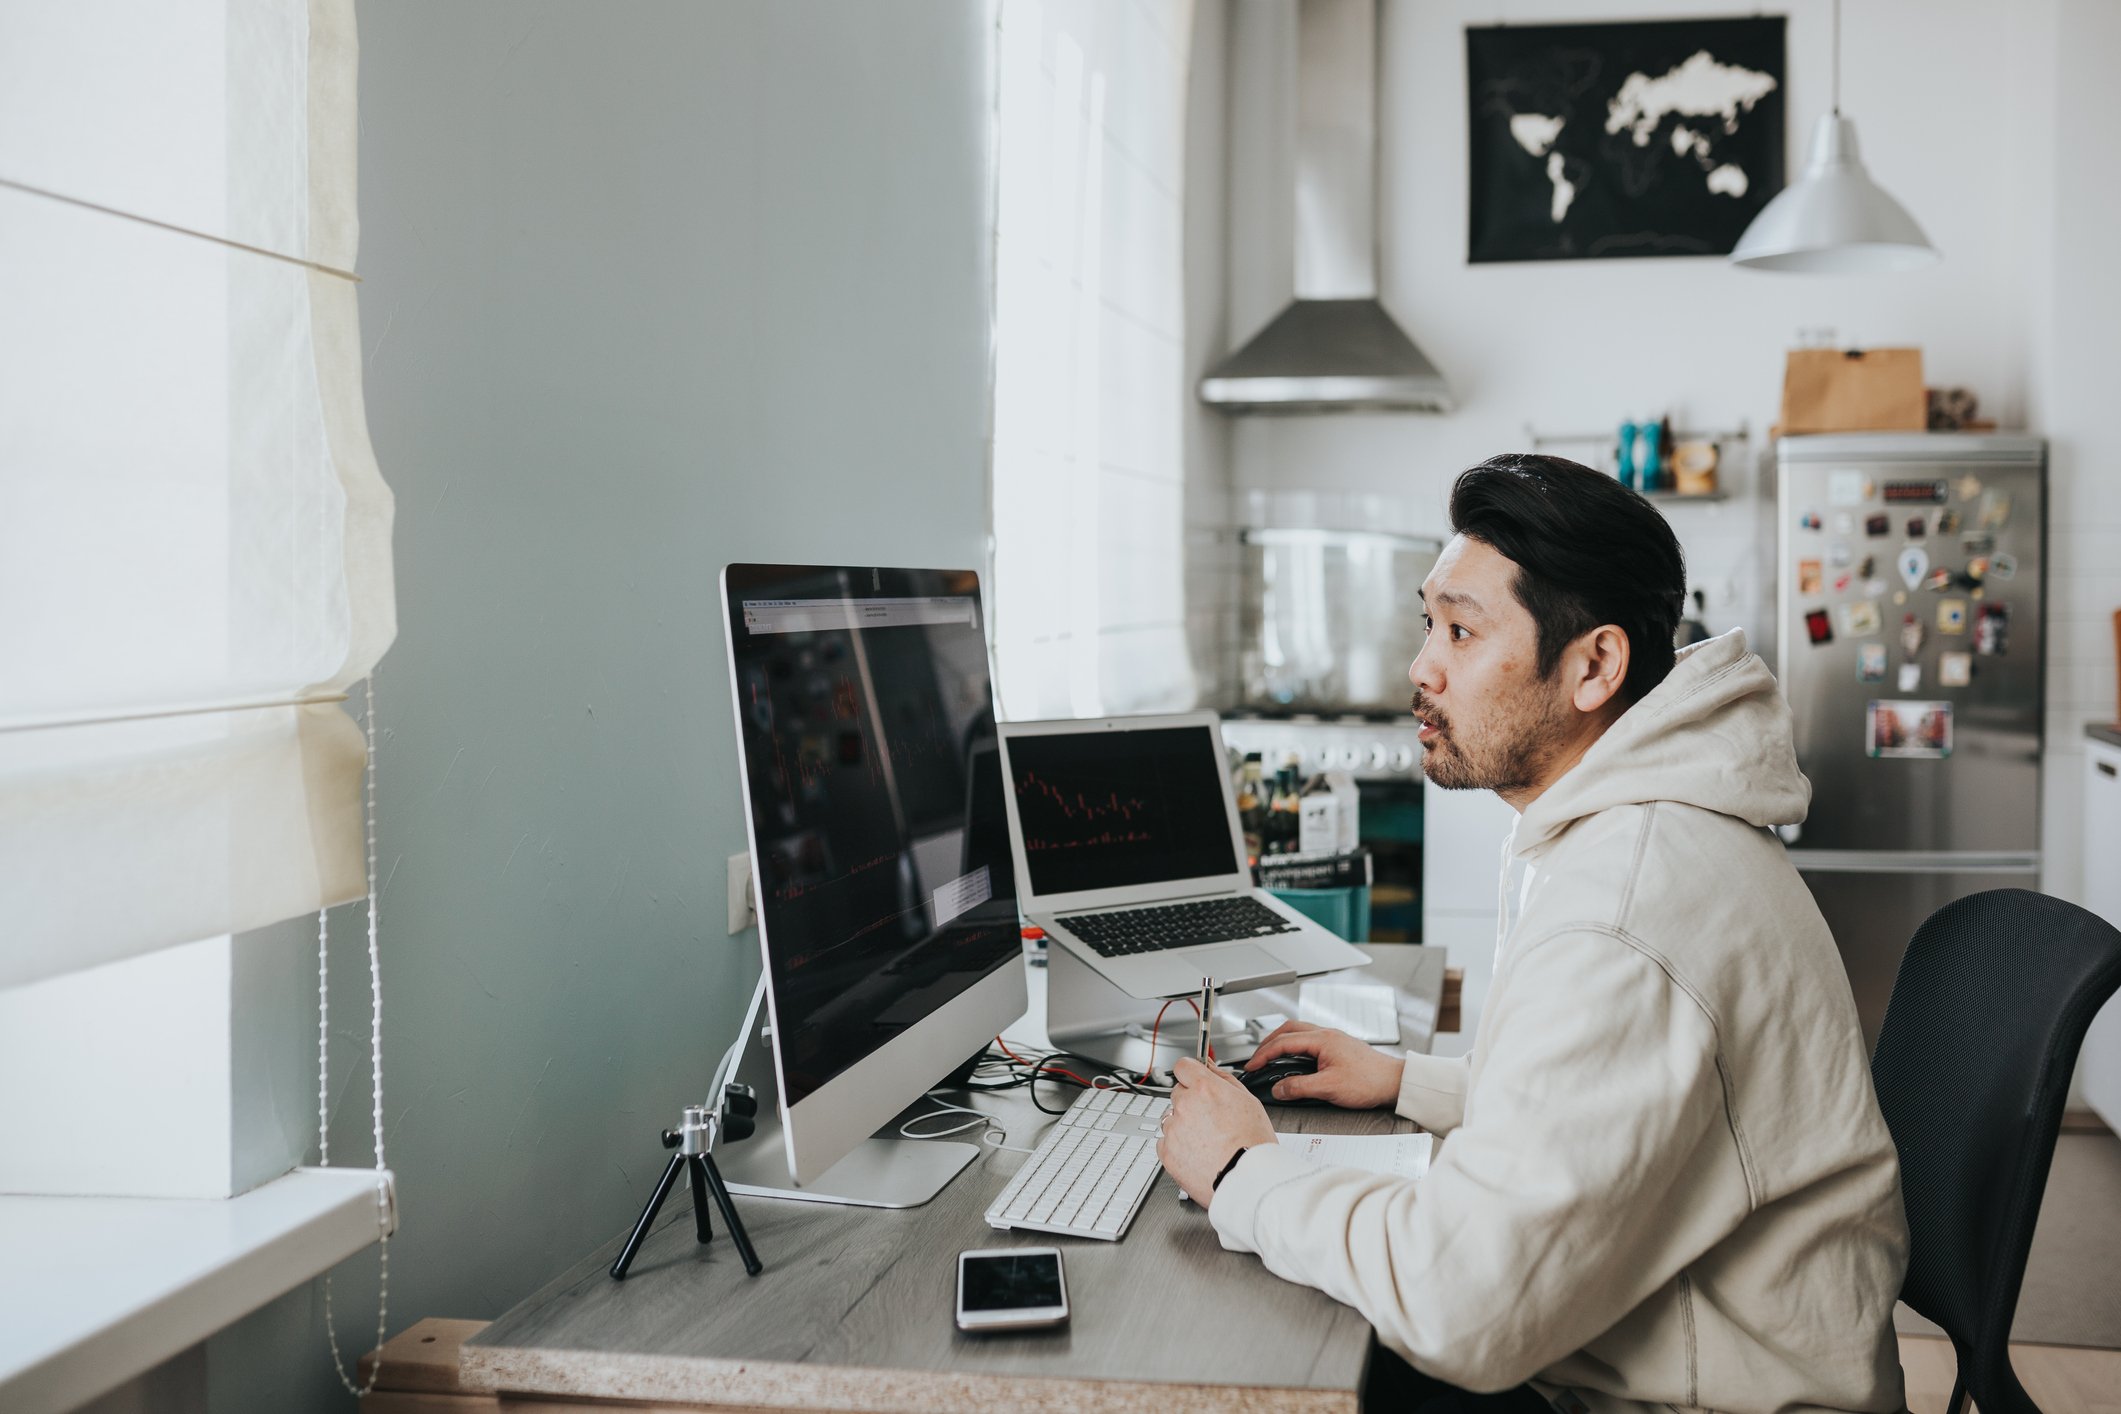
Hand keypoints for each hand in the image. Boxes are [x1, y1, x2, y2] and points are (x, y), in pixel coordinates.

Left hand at [1156, 1057, 1276, 1206]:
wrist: (1247, 1181)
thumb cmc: (1253, 1144)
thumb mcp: (1249, 1101)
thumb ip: (1224, 1078)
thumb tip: (1209, 1066)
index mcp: (1204, 1089)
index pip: (1183, 1066)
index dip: (1190, 1073)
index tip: (1194, 1080)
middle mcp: (1185, 1105)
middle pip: (1178, 1094)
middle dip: (1190, 1103)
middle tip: (1210, 1121)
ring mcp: (1173, 1129)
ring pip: (1171, 1119)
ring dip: (1183, 1126)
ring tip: (1207, 1142)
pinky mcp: (1167, 1152)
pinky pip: (1165, 1142)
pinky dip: (1177, 1147)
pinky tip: (1198, 1154)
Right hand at [1244, 1021, 1403, 1108]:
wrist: (1395, 1082)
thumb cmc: (1369, 1081)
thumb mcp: (1329, 1088)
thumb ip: (1299, 1087)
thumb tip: (1279, 1089)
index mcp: (1322, 1039)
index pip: (1283, 1042)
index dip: (1263, 1055)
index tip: (1252, 1066)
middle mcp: (1327, 1034)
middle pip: (1289, 1030)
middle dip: (1269, 1042)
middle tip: (1258, 1057)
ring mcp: (1334, 1039)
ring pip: (1300, 1033)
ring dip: (1283, 1042)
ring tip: (1272, 1057)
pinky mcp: (1340, 1047)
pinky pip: (1310, 1040)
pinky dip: (1296, 1047)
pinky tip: (1296, 1059)